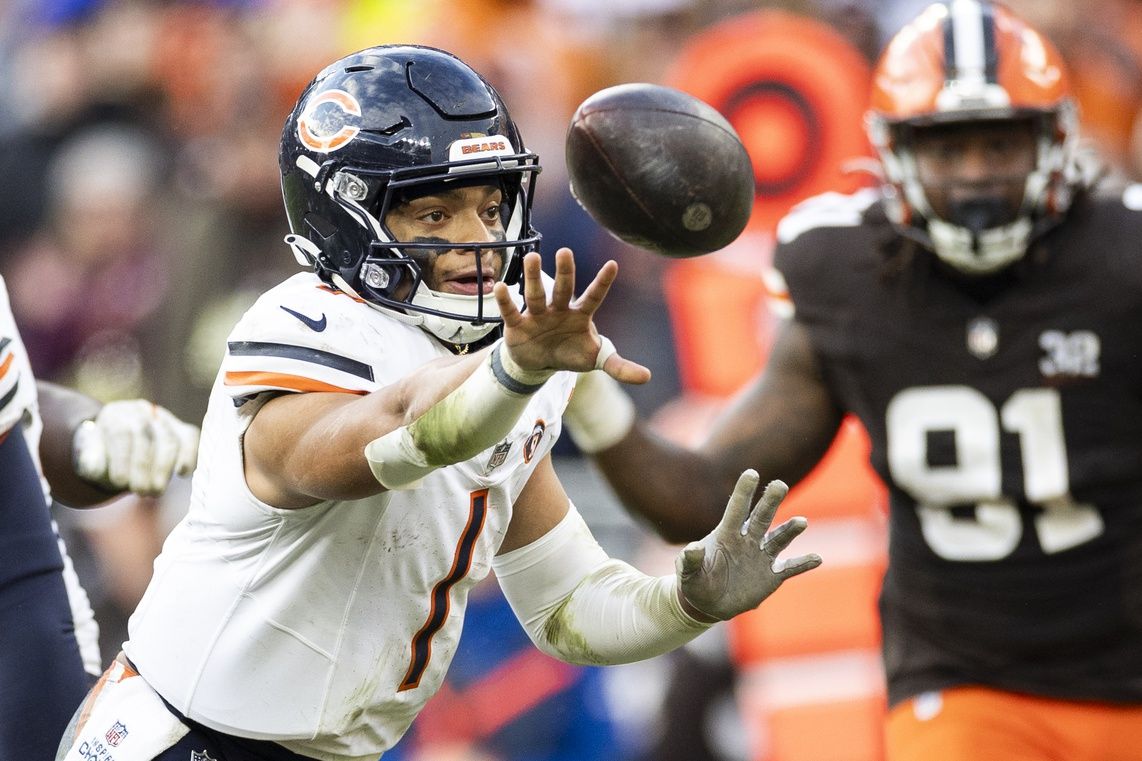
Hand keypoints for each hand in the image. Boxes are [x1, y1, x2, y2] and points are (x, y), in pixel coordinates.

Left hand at [73, 400, 199, 495]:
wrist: (122, 448)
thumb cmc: (107, 458)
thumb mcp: (91, 460)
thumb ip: (92, 463)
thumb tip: (99, 468)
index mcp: (114, 415)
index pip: (121, 432)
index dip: (122, 459)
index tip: (120, 484)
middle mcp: (140, 411)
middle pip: (146, 434)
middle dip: (144, 467)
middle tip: (142, 492)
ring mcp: (164, 418)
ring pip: (169, 438)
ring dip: (164, 468)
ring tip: (156, 491)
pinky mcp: (182, 429)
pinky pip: (191, 438)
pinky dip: (189, 455)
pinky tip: (182, 473)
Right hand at [494, 249, 649, 384]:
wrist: (539, 363)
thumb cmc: (570, 353)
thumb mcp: (596, 359)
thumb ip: (620, 366)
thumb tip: (648, 378)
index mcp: (581, 314)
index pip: (595, 296)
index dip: (603, 282)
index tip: (614, 265)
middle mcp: (560, 309)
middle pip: (564, 289)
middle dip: (565, 272)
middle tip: (565, 252)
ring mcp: (538, 314)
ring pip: (537, 294)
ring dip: (534, 277)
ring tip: (533, 257)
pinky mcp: (518, 325)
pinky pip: (512, 311)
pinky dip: (506, 300)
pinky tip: (502, 286)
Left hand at [676, 470, 821, 621]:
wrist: (709, 603)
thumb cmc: (696, 582)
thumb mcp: (688, 573)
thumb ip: (690, 561)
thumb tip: (693, 549)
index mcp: (726, 534)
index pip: (736, 509)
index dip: (743, 492)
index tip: (751, 473)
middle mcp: (747, 540)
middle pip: (761, 517)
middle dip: (770, 501)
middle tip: (779, 484)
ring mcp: (761, 556)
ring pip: (779, 538)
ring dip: (790, 530)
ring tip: (801, 522)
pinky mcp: (772, 575)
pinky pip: (791, 567)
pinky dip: (803, 563)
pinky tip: (817, 558)